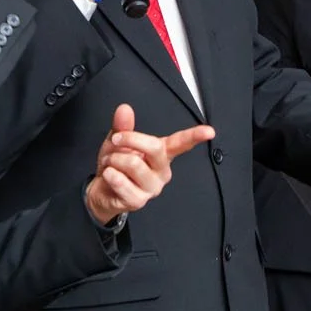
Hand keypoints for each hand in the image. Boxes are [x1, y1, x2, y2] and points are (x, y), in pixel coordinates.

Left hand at [85, 104, 215, 224]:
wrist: (101, 189)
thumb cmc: (115, 164)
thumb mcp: (117, 141)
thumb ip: (123, 126)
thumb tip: (125, 109)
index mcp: (162, 153)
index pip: (181, 143)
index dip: (196, 136)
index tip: (209, 131)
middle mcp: (161, 170)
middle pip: (155, 147)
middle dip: (130, 138)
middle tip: (116, 139)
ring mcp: (152, 187)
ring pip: (133, 163)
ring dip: (114, 159)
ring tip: (111, 163)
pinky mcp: (139, 200)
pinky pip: (122, 182)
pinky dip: (110, 175)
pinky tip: (110, 176)